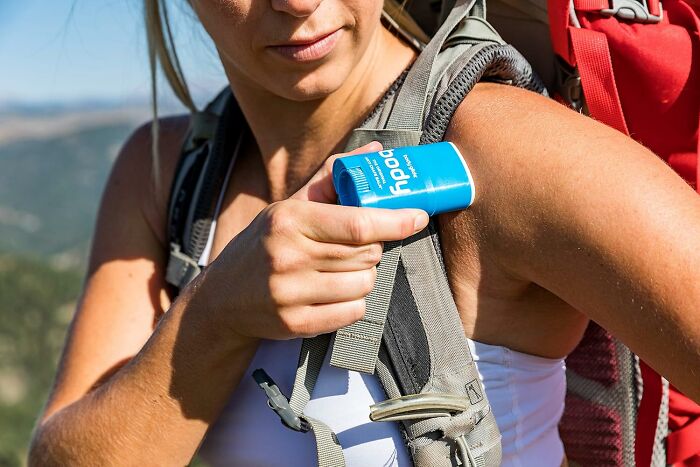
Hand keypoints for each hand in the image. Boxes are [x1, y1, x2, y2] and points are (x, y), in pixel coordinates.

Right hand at [201, 142, 428, 340]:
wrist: (221, 298)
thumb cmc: (264, 244)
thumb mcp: (290, 206)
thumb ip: (332, 178)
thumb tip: (373, 151)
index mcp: (289, 219)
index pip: (357, 223)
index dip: (394, 221)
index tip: (418, 216)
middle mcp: (288, 255)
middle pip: (367, 254)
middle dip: (371, 250)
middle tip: (353, 248)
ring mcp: (290, 292)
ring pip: (364, 284)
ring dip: (362, 278)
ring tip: (338, 272)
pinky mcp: (295, 323)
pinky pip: (353, 312)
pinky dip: (352, 303)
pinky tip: (331, 293)